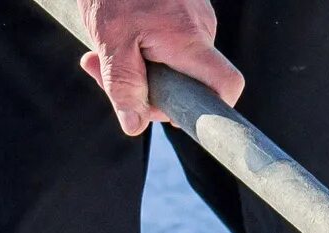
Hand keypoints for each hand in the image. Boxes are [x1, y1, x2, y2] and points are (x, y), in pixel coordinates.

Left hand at [76, 0, 244, 135]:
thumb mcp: (109, 38)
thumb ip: (123, 84)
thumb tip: (134, 126)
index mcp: (189, 40)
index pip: (226, 85)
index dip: (213, 108)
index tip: (177, 112)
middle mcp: (202, 29)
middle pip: (193, 81)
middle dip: (149, 87)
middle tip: (102, 71)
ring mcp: (197, 18)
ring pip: (179, 63)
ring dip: (142, 67)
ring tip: (110, 45)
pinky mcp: (187, 10)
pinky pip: (174, 43)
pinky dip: (146, 47)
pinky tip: (123, 33)